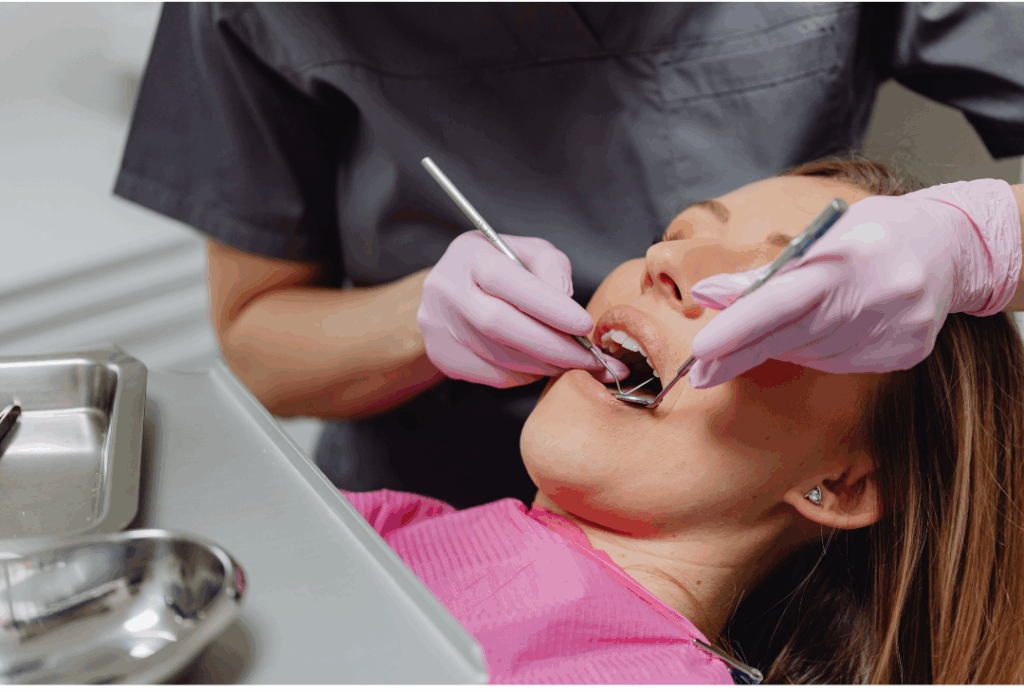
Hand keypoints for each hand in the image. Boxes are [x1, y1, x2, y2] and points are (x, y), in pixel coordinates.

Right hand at [418, 231, 629, 387]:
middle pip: (499, 325)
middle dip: (551, 346)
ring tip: (572, 363)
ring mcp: (438, 324)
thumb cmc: (501, 267)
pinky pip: (490, 374)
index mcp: (469, 254)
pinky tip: (541, 366)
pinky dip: (524, 375)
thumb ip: (550, 266)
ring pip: (497, 355)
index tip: (585, 325)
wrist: (454, 288)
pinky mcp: (441, 354)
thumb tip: (564, 298)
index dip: (549, 307)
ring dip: (543, 365)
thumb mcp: (529, 251)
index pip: (507, 282)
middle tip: (590, 359)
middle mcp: (446, 288)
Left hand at [686, 180, 1021, 387]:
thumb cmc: (873, 234)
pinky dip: (816, 352)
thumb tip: (707, 294)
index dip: (740, 326)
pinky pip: (841, 363)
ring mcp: (898, 327)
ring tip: (777, 329)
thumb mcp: (820, 236)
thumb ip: (764, 272)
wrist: (950, 244)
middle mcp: (880, 293)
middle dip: (740, 354)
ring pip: (813, 355)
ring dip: (781, 347)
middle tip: (698, 371)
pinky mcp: (908, 352)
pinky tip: (820, 332)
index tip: (702, 349)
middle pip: (792, 336)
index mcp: (851, 255)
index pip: (784, 299)